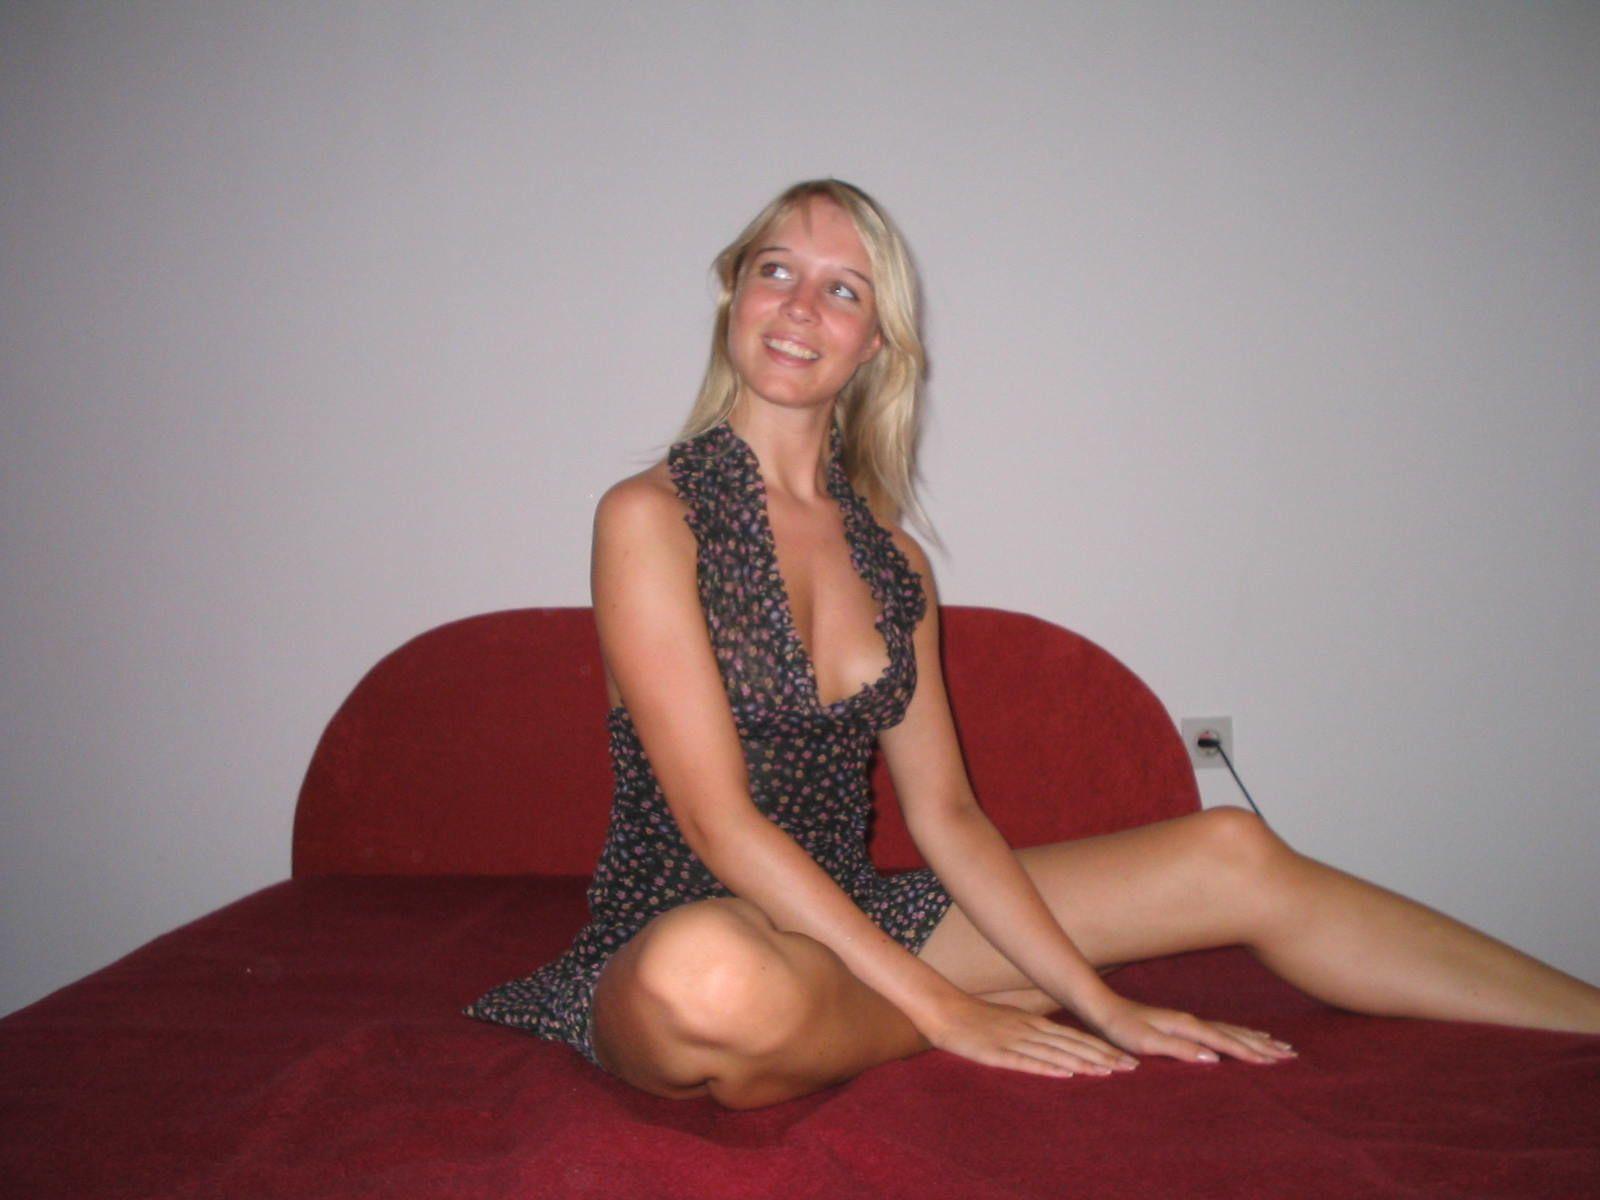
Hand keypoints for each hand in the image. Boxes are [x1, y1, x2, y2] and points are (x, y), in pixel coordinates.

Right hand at [922, 994, 1139, 1078]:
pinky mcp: (996, 1053)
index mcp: (1033, 1022)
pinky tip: (1066, 1073)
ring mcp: (1013, 1040)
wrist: (943, 1008)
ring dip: (1084, 1063)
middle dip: (1103, 1057)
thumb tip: (1052, 1044)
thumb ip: (1030, 1032)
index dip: (1101, 1048)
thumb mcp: (1008, 1021)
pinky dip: (1047, 1067)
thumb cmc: (974, 1018)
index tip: (1125, 1058)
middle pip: (1072, 1045)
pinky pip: (1025, 1061)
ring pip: (1055, 1053)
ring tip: (1109, 1072)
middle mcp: (1029, 1030)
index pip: (1075, 1037)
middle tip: (1132, 1068)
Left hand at [1084, 996, 1297, 1065]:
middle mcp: (1193, 1021)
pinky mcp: (1183, 1024)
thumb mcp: (1147, 1042)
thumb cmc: (1122, 1028)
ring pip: (1231, 1030)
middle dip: (1263, 1046)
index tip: (1277, 1062)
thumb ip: (1178, 1049)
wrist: (1103, 1008)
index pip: (1226, 1043)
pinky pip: (1220, 1029)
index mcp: (1188, 1027)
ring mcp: (1189, 1021)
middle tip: (1291, 1054)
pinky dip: (1238, 1034)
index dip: (1252, 1053)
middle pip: (1236, 1034)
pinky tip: (1243, 1036)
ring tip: (1278, 1045)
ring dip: (1255, 1038)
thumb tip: (1212, 1059)